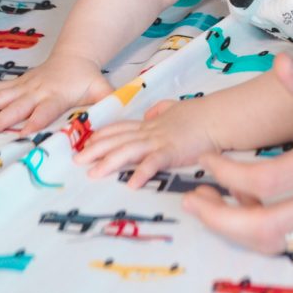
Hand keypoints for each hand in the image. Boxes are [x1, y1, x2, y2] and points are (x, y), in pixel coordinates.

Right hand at [0, 54, 113, 136]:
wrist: (75, 54)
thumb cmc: (88, 78)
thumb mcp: (102, 90)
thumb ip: (108, 103)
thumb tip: (115, 118)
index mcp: (56, 95)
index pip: (44, 111)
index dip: (33, 121)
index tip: (20, 134)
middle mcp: (37, 90)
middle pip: (16, 106)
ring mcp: (25, 85)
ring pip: (0, 96)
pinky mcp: (17, 83)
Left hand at [77, 99, 219, 187]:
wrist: (216, 117)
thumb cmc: (200, 115)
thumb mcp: (176, 108)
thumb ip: (162, 110)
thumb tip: (151, 113)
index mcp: (150, 124)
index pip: (121, 128)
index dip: (102, 135)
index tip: (85, 142)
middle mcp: (150, 132)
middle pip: (118, 140)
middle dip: (95, 150)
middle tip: (76, 161)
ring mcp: (159, 142)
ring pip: (128, 150)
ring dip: (109, 162)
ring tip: (93, 174)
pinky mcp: (172, 152)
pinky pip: (154, 163)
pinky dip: (141, 173)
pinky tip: (131, 184)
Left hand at [181, 54, 292, 252]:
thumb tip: (279, 66)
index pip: (264, 182)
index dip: (226, 173)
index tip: (209, 158)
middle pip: (263, 228)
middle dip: (219, 219)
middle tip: (193, 200)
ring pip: (280, 242)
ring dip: (240, 229)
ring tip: (214, 205)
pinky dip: (270, 230)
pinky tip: (255, 206)